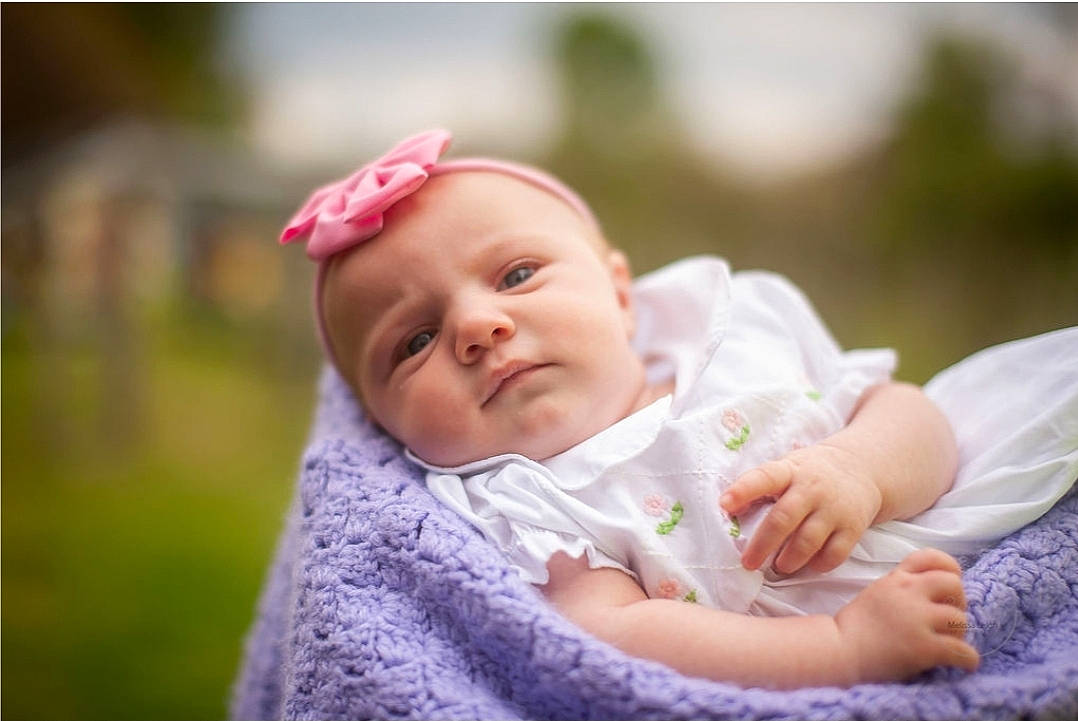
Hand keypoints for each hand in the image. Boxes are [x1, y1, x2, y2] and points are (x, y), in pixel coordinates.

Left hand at [719, 442, 881, 573]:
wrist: (860, 468)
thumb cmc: (810, 473)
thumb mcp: (786, 468)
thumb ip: (762, 487)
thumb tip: (729, 511)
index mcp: (790, 471)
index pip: (764, 477)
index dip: (743, 490)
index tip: (724, 504)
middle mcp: (812, 489)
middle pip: (783, 518)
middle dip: (762, 544)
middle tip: (748, 563)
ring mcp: (834, 509)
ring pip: (808, 541)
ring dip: (789, 560)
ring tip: (778, 567)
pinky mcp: (853, 527)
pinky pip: (834, 554)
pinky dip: (818, 565)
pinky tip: (807, 566)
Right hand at [834, 548, 979, 683]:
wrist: (839, 651)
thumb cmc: (854, 627)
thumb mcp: (876, 592)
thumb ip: (900, 585)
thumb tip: (931, 592)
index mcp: (896, 579)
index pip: (931, 557)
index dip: (948, 567)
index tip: (950, 584)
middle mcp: (909, 593)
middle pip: (954, 584)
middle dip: (958, 602)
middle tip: (948, 619)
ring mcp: (918, 619)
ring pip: (960, 619)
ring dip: (959, 634)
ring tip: (951, 644)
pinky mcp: (925, 647)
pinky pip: (962, 651)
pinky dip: (968, 659)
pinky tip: (964, 664)